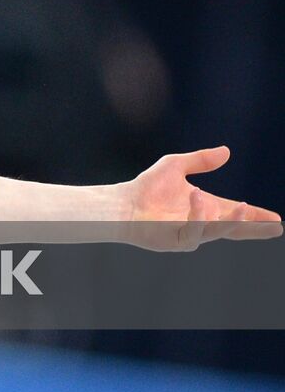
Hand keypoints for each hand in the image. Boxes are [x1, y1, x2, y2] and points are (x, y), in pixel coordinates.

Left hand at [123, 146, 281, 250]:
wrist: (122, 202)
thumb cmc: (147, 187)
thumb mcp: (176, 165)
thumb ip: (201, 160)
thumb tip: (227, 151)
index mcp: (207, 208)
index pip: (236, 214)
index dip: (256, 217)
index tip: (276, 219)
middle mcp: (202, 223)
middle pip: (235, 229)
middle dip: (255, 228)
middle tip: (275, 226)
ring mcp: (190, 234)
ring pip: (217, 232)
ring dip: (232, 221)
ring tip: (244, 207)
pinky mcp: (176, 241)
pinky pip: (193, 232)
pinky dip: (199, 216)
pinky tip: (200, 198)